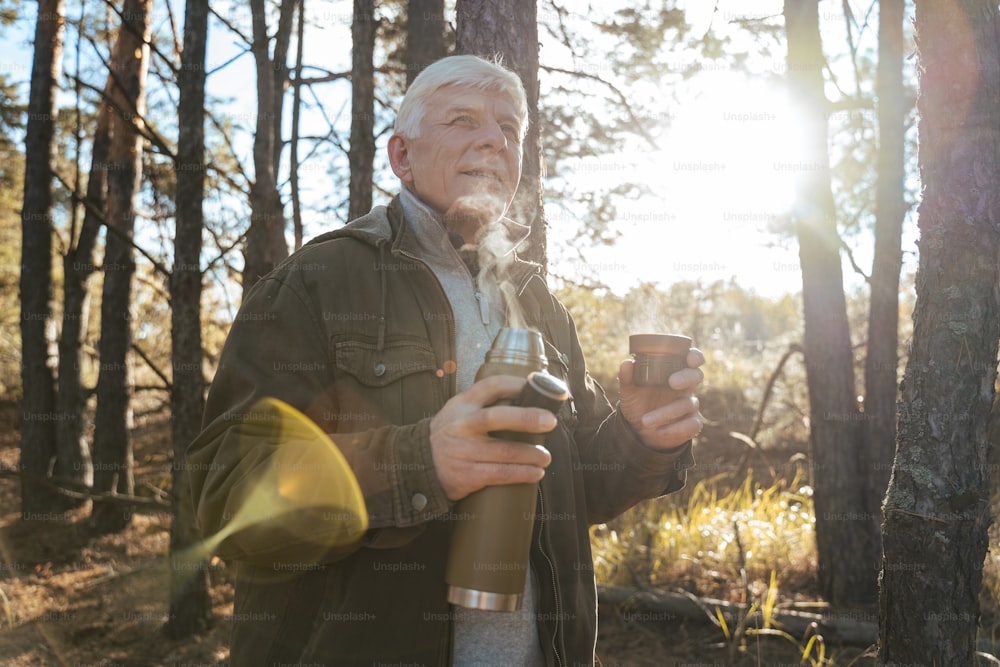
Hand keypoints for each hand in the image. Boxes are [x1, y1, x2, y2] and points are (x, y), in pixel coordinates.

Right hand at [430, 375, 555, 500]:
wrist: (419, 465)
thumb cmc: (450, 435)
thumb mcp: (459, 411)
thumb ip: (485, 404)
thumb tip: (529, 401)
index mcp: (462, 404)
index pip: (491, 386)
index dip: (517, 384)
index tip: (538, 388)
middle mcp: (461, 425)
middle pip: (497, 417)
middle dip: (527, 418)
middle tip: (550, 422)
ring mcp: (462, 451)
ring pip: (504, 451)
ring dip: (531, 454)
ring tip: (545, 456)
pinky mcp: (466, 475)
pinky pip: (500, 474)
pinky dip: (522, 473)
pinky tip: (536, 472)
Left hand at [618, 347, 704, 451]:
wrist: (638, 431)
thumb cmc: (638, 404)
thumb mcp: (629, 392)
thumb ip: (627, 378)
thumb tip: (627, 363)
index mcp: (672, 373)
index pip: (690, 359)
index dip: (694, 356)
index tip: (690, 359)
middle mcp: (684, 387)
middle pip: (696, 376)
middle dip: (686, 377)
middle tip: (672, 382)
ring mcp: (689, 405)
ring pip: (686, 404)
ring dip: (666, 413)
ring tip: (645, 421)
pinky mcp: (692, 423)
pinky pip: (691, 424)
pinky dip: (675, 428)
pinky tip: (660, 431)